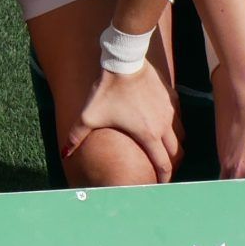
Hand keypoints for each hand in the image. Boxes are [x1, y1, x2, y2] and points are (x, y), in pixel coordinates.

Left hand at [68, 60, 181, 182]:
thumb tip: (64, 154)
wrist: (124, 61)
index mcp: (148, 135)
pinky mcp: (171, 97)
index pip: (163, 164)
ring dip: (174, 144)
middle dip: (171, 163)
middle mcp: (163, 126)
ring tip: (165, 148)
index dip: (164, 178)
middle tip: (162, 167)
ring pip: (180, 134)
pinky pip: (177, 115)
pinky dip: (174, 123)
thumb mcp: (89, 116)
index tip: (160, 184)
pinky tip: (163, 121)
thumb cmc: (107, 91)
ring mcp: (170, 111)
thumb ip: (76, 137)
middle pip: (176, 152)